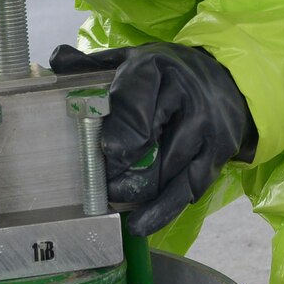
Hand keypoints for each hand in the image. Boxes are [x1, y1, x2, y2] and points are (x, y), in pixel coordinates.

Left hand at [50, 43, 256, 236]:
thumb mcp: (133, 59)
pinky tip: (140, 224)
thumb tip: (56, 59)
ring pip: (167, 168)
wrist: (228, 79)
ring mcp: (206, 125)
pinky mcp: (220, 152)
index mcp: (158, 67)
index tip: (102, 153)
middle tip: (97, 183)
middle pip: (148, 139)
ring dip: (137, 190)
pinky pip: (188, 186)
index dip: (115, 133)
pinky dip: (163, 209)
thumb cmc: (169, 74)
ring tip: (111, 201)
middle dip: (119, 168)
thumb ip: (93, 64)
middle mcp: (186, 95)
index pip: (131, 103)